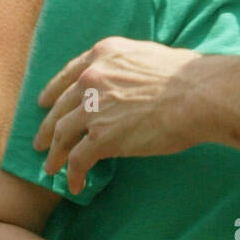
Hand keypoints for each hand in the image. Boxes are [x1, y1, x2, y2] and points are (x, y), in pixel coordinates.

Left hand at [32, 36, 203, 193]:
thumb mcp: (149, 56)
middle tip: (41, 141)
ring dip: (54, 154)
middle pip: (60, 107)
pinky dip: (73, 174)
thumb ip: (129, 67)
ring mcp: (93, 108)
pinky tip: (75, 185)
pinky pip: (77, 160)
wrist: (198, 94)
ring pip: (61, 135)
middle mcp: (92, 78)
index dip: (53, 91)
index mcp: (105, 55)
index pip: (69, 74)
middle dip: (48, 127)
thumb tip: (133, 81)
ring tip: (51, 167)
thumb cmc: (189, 76)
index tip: (43, 103)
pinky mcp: (101, 138)